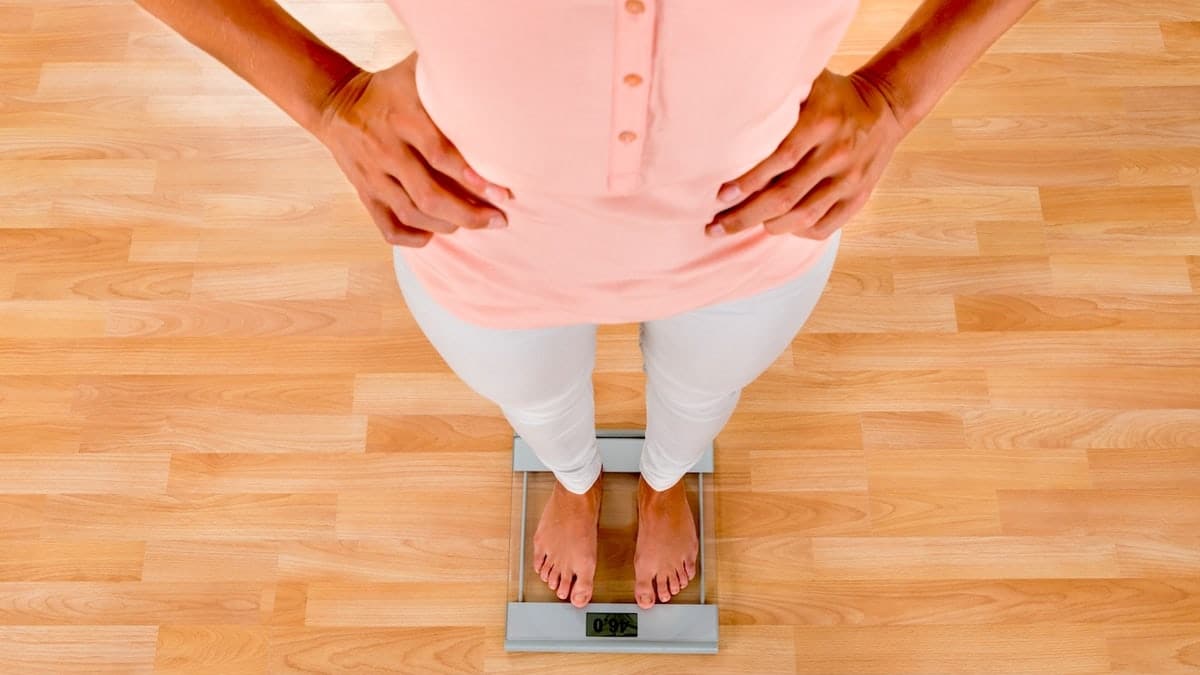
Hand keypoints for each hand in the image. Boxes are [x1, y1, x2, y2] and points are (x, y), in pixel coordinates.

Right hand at [315, 52, 513, 247]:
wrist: (334, 103)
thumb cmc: (389, 87)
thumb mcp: (414, 73)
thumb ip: (449, 78)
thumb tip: (496, 74)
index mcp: (402, 117)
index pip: (440, 154)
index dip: (473, 178)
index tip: (503, 194)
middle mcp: (385, 149)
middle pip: (429, 194)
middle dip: (469, 214)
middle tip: (499, 220)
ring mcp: (372, 175)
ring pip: (412, 214)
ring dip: (448, 225)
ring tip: (475, 224)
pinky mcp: (363, 193)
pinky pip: (388, 227)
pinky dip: (414, 238)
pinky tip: (435, 235)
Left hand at [705, 68, 906, 240]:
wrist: (886, 106)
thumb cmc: (833, 96)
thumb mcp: (810, 83)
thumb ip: (777, 95)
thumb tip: (730, 110)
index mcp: (822, 122)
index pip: (779, 160)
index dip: (748, 182)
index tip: (721, 196)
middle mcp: (838, 153)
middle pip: (785, 196)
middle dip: (745, 215)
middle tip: (715, 227)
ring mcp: (851, 179)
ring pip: (802, 217)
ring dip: (767, 226)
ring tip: (740, 227)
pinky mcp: (860, 197)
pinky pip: (824, 227)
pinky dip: (796, 232)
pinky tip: (778, 227)